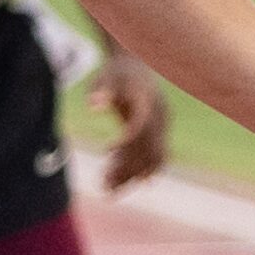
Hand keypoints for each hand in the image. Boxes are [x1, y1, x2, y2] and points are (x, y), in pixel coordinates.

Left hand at [91, 51, 170, 190]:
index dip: (127, 141)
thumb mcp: (105, 77)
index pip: (141, 126)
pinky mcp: (158, 132)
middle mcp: (159, 116)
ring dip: (132, 175)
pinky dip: (139, 169)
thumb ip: (100, 91)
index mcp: (147, 102)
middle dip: (128, 169)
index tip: (106, 152)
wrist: (136, 63)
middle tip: (103, 188)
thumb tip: (93, 106)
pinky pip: (152, 155)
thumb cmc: (116, 71)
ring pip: (152, 157)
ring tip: (107, 191)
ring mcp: (162, 125)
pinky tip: (122, 183)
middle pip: (148, 148)